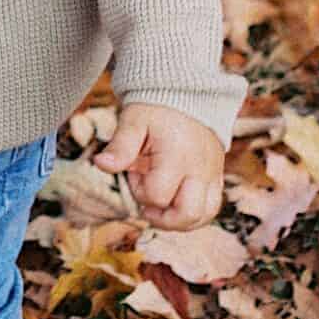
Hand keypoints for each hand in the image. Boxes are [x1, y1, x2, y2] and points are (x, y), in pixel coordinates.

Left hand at [96, 103, 224, 228]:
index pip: (157, 195)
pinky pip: (211, 209)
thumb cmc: (156, 110)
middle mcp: (199, 171)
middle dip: (160, 217)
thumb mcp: (133, 121)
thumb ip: (120, 146)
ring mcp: (212, 177)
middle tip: (145, 200)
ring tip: (159, 204)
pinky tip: (174, 204)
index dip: (139, 191)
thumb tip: (101, 164)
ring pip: (203, 217)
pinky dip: (193, 215)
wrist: (188, 97)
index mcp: (176, 157)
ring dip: (177, 220)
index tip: (134, 172)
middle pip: (186, 215)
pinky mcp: (217, 179)